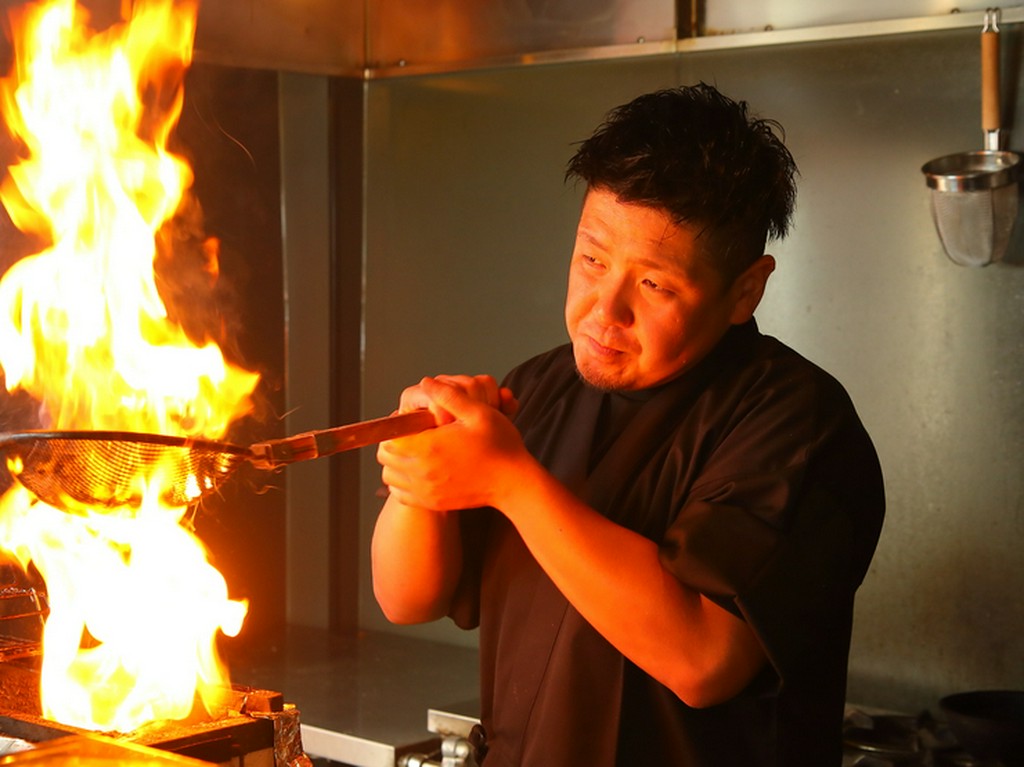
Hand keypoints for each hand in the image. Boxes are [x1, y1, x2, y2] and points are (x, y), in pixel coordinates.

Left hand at [378, 376, 524, 510]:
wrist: (514, 483)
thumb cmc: (500, 446)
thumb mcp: (478, 412)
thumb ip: (449, 396)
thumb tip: (426, 382)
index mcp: (429, 448)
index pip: (389, 438)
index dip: (396, 427)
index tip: (413, 422)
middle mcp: (423, 472)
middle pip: (385, 457)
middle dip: (394, 443)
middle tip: (413, 435)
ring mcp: (426, 492)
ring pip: (390, 476)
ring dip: (396, 463)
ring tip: (416, 452)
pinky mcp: (433, 503)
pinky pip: (401, 494)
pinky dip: (403, 482)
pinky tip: (420, 471)